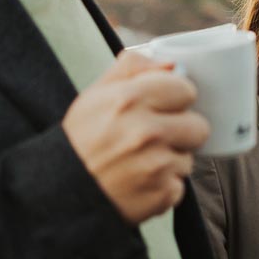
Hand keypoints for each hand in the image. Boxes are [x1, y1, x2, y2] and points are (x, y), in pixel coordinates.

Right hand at [62, 51, 209, 224]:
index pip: (187, 90)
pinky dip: (163, 187)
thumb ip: (133, 68)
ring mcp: (156, 165)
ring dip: (170, 161)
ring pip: (189, 158)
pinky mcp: (162, 194)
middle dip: (180, 132)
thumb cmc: (81, 140)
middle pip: (198, 126)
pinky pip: (179, 186)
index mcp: (130, 99)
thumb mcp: (96, 94)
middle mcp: (146, 131)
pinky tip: (138, 184)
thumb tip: (173, 64)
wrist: (59, 192)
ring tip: (139, 163)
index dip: (175, 100)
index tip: (161, 108)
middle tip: (153, 139)